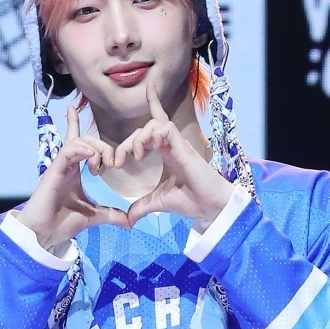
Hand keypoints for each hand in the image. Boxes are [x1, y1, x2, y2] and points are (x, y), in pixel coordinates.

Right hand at [18, 106, 129, 249]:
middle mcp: (67, 165)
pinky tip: (91, 156)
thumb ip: (111, 214)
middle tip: (112, 164)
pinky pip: (67, 151)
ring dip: (94, 148)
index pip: (79, 142)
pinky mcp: (53, 172)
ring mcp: (59, 167)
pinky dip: (80, 149)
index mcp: (74, 171)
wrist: (44, 234)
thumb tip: (130, 221)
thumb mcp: (93, 216)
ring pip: (77, 141)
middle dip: (103, 146)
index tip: (105, 147)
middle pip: (85, 139)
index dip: (82, 127)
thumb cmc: (62, 222)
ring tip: (102, 166)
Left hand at [115, 84, 234, 227]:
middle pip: (146, 127)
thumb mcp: (158, 203)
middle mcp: (171, 145)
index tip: (134, 119)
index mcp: (166, 153)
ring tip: (137, 156)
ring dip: (139, 138)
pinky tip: (148, 150)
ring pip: (154, 124)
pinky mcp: (183, 147)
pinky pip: (166, 128)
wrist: (209, 207)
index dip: (150, 109)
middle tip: (120, 161)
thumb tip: (127, 219)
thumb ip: (141, 207)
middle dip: (128, 142)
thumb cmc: (190, 201)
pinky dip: (153, 134)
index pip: (155, 125)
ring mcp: (178, 144)